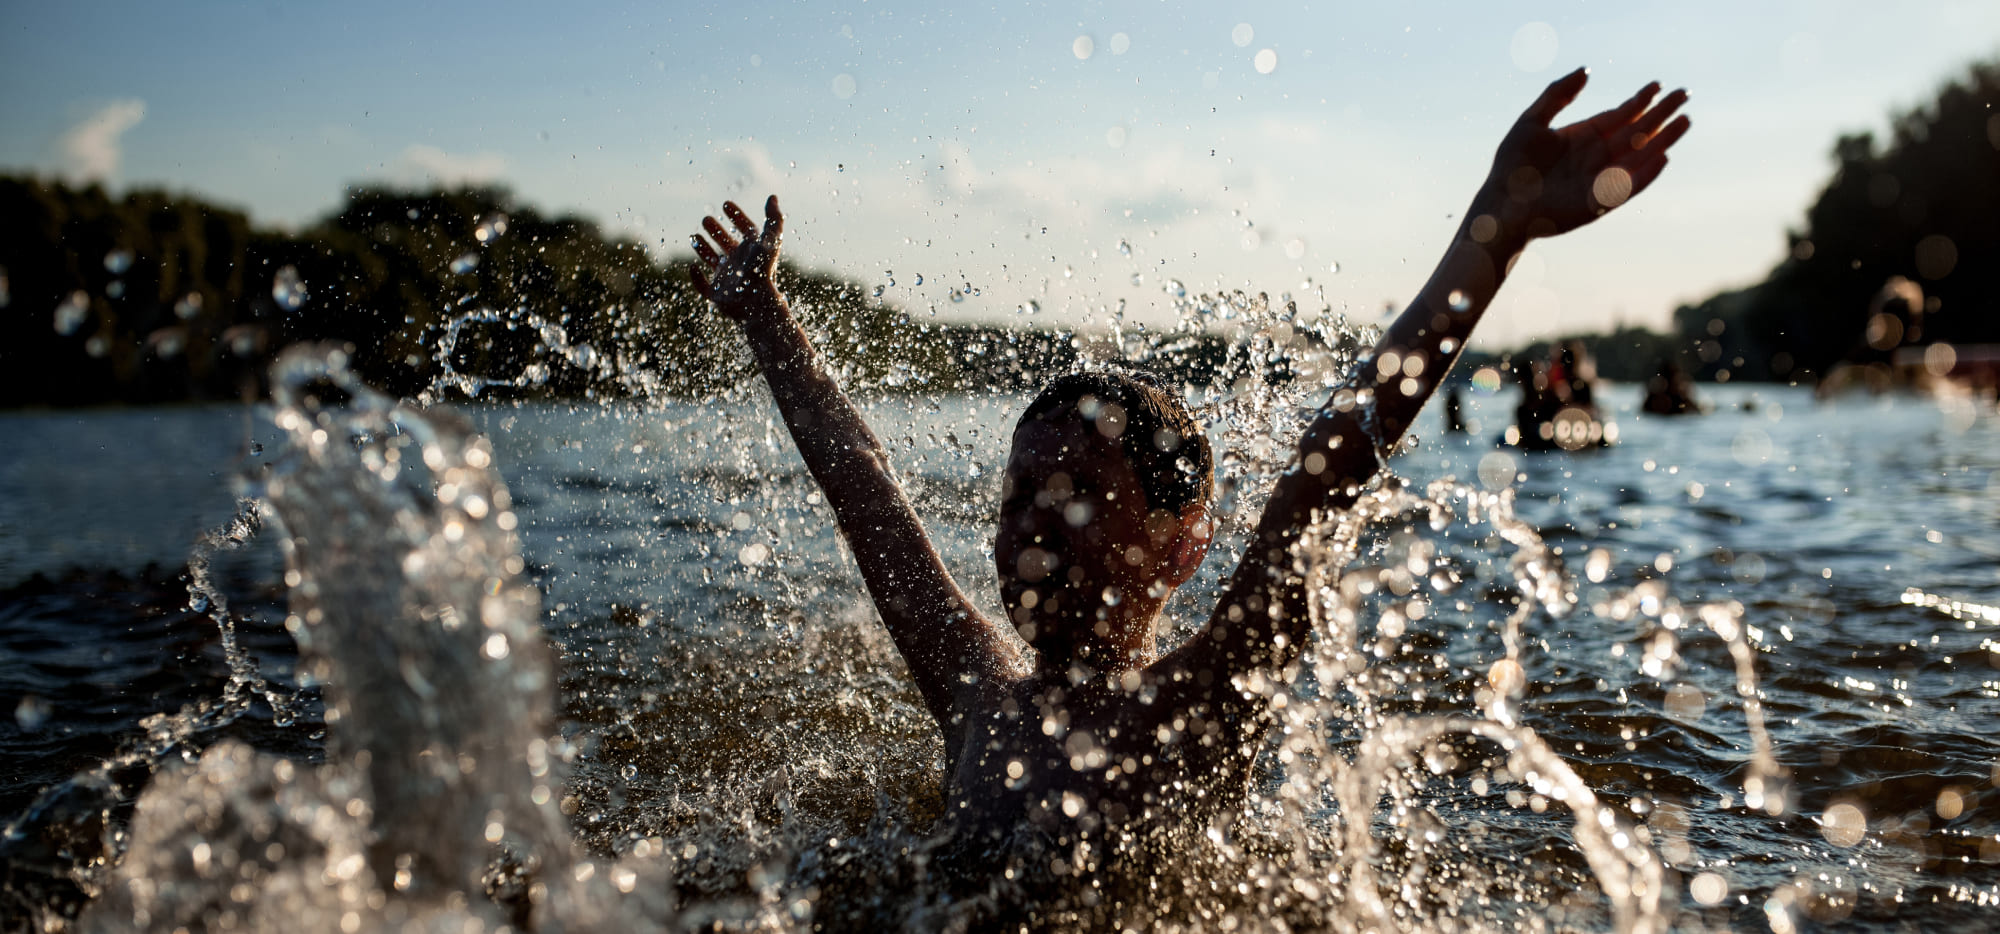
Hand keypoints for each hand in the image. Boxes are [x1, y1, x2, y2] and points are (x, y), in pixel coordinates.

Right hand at [690, 195, 784, 319]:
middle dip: (716, 231)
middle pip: (727, 244)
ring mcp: (727, 279)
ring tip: (694, 235)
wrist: (755, 302)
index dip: (737, 216)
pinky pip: (703, 285)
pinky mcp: (716, 295)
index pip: (746, 231)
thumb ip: (773, 218)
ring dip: (703, 248)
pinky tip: (692, 267)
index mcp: (752, 252)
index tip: (726, 203)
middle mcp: (739, 264)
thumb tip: (772, 197)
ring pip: (713, 261)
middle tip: (706, 218)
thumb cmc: (763, 270)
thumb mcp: (771, 241)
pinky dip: (696, 278)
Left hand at [1480, 69, 1689, 240]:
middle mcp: (1597, 157)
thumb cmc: (1512, 166)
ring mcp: (1601, 179)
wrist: (1502, 205)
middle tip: (1684, 95)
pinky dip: (1646, 173)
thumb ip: (1558, 95)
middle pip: (1637, 132)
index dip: (1639, 100)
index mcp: (1583, 137)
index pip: (1619, 116)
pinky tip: (1663, 156)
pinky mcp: (1600, 202)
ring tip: (1685, 120)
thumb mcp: (1532, 121)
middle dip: (1660, 114)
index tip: (1658, 85)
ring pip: (1640, 156)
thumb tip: (1586, 70)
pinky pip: (1629, 186)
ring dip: (1663, 139)